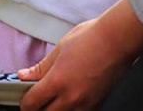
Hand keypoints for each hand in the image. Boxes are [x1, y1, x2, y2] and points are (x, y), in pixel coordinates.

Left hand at [18, 0, 142, 109]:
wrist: (118, 40)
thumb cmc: (92, 38)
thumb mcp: (60, 48)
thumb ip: (41, 67)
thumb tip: (25, 75)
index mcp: (57, 81)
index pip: (32, 103)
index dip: (25, 103)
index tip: (24, 99)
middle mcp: (71, 97)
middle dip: (37, 109)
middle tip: (36, 100)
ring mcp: (85, 103)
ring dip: (54, 110)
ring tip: (53, 100)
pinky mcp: (97, 104)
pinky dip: (71, 110)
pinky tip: (69, 100)